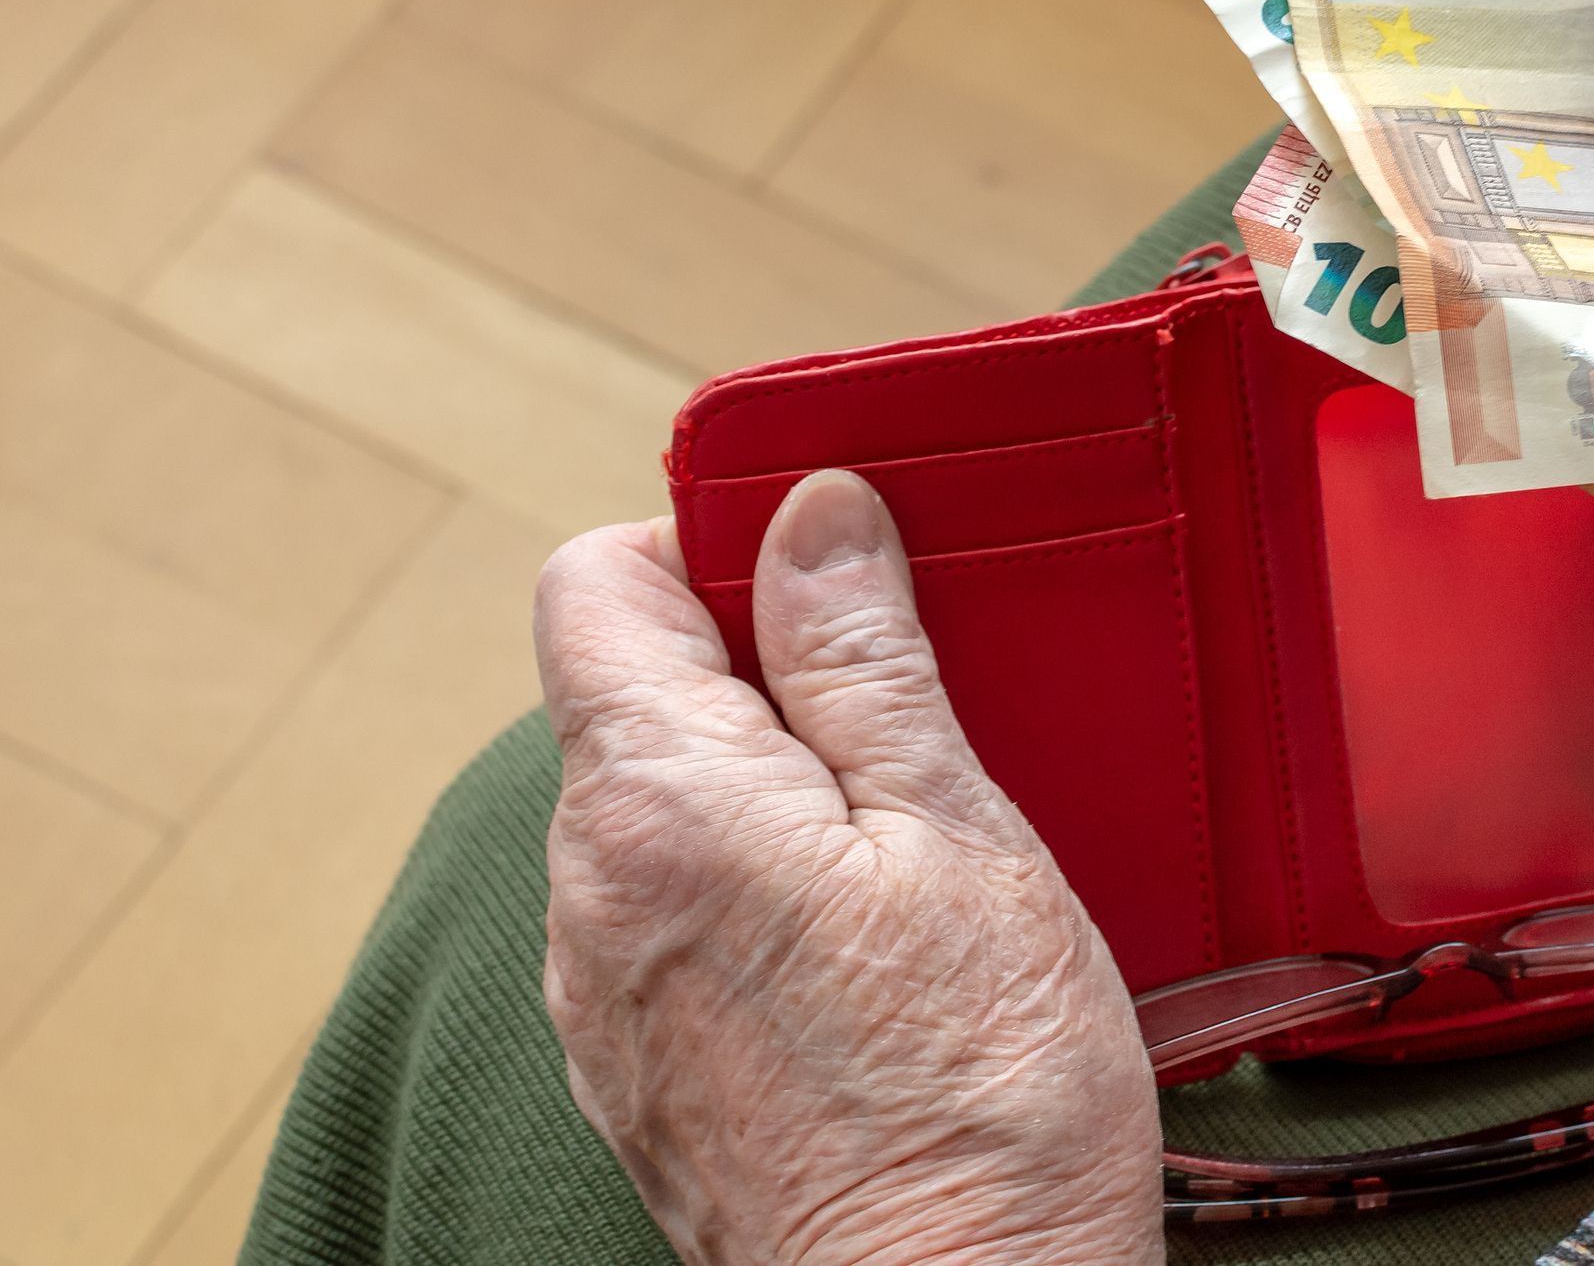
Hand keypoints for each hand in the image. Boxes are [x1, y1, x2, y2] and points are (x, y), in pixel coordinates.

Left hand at [536, 471, 1161, 1265]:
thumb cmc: (981, 1099)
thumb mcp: (956, 832)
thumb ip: (865, 662)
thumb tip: (812, 516)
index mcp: (655, 806)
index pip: (594, 584)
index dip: (706, 543)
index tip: (825, 570)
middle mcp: (590, 898)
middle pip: (631, 697)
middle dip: (761, 668)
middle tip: (910, 707)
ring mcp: (604, 1000)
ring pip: (660, 809)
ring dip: (766, 783)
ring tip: (907, 835)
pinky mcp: (643, 1073)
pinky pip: (675, 914)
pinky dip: (756, 885)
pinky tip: (872, 939)